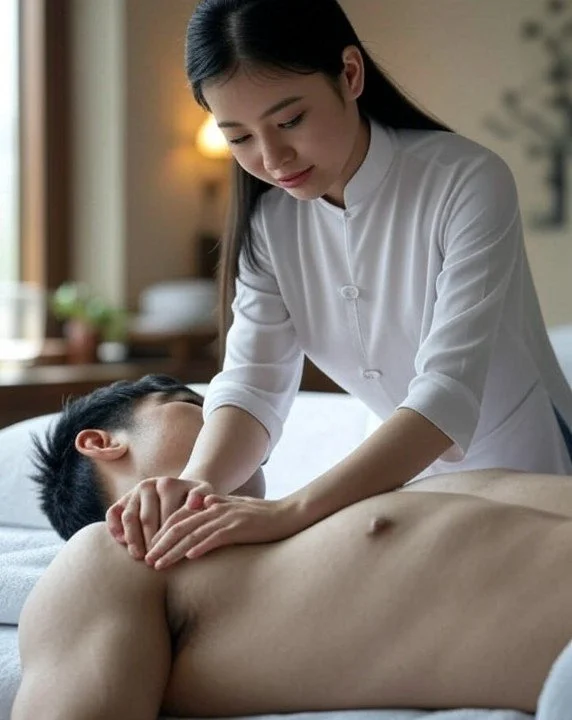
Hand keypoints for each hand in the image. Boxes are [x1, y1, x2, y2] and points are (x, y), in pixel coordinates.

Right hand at [105, 476, 213, 559]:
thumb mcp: (204, 494)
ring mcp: (134, 492)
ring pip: (128, 517)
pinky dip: (114, 527)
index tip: (172, 554)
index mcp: (167, 484)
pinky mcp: (123, 499)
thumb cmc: (195, 498)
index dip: (169, 537)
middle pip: (146, 518)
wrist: (181, 490)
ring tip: (138, 556)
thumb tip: (194, 503)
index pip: (166, 514)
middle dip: (150, 541)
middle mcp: (148, 485)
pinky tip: (122, 543)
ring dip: (132, 538)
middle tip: (152, 561)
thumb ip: (202, 496)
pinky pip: (113, 513)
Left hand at [145, 494, 302, 568]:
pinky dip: (201, 547)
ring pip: (193, 535)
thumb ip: (221, 504)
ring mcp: (228, 518)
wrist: (289, 514)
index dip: (163, 533)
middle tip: (145, 560)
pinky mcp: (240, 528)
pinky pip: (216, 538)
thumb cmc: (265, 514)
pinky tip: (188, 558)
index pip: (181, 518)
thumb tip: (204, 501)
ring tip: (159, 565)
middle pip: (181, 526)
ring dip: (173, 551)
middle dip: (161, 544)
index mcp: (213, 506)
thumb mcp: (239, 506)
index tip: (150, 549)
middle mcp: (216, 509)